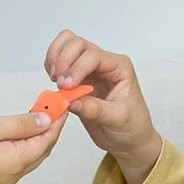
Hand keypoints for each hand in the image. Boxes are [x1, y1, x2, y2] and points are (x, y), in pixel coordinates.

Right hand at [0, 112, 64, 183]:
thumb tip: (45, 121)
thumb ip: (22, 124)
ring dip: (37, 137)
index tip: (62, 104)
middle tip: (52, 107)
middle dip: (50, 129)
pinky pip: (19, 160)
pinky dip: (25, 145)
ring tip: (37, 116)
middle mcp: (17, 173)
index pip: (47, 139)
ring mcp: (6, 177)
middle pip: (42, 149)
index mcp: (20, 160)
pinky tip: (20, 133)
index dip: (57, 121)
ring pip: (31, 155)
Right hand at [43, 30, 161, 183]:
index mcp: (119, 68)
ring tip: (56, 81)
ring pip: (66, 45)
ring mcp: (89, 69)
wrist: (129, 140)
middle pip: (77, 43)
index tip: (66, 86)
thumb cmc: (131, 127)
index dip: (77, 68)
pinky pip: (60, 61)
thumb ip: (96, 110)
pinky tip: (55, 85)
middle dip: (64, 60)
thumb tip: (71, 102)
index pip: (93, 56)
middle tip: (60, 84)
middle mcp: (104, 63)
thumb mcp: (118, 120)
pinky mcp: (77, 78)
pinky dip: (52, 67)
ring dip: (55, 59)